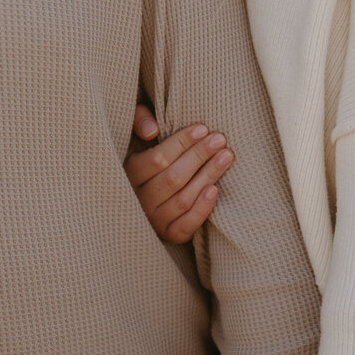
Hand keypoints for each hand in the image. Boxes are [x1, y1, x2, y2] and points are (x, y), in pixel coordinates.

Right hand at [124, 111, 232, 242]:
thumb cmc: (146, 157)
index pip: (157, 159)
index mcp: (128, 174)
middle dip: (199, 155)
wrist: (145, 196)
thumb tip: (152, 131)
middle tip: (220, 139)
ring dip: (208, 176)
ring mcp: (152, 220)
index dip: (181, 142)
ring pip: (183, 199)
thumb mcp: (134, 134)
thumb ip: (138, 120)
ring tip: (226, 156)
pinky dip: (201, 209)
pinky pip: (185, 226)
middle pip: (174, 178)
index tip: (203, 128)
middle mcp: (138, 200)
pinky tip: (215, 189)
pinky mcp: (167, 234)